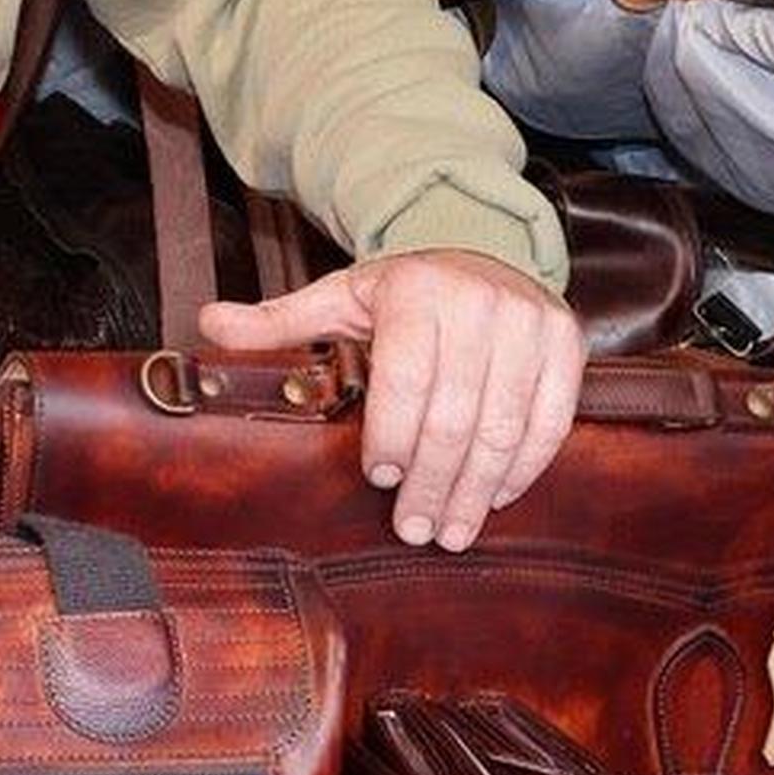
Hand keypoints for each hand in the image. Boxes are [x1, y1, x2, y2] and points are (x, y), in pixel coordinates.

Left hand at [196, 249, 586, 553]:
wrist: (480, 244)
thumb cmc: (402, 287)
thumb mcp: (338, 296)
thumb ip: (278, 321)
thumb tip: (207, 325)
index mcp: (413, 290)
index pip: (403, 378)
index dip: (391, 436)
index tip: (378, 478)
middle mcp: (477, 302)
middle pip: (455, 414)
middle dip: (433, 482)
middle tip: (416, 529)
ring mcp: (528, 323)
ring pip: (504, 425)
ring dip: (478, 489)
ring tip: (454, 530)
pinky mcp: (566, 344)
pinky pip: (550, 419)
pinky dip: (525, 466)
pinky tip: (496, 496)